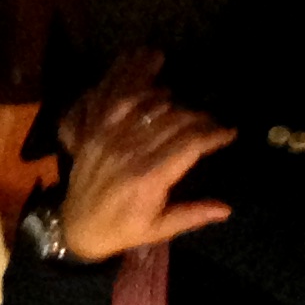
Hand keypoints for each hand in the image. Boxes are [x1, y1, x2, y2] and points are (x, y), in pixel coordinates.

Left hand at [55, 48, 232, 262]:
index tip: (229, 132)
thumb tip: (227, 209)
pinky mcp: (92, 132)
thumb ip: (192, 215)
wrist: (75, 229)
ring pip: (142, 102)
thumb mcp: (159, 229)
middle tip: (209, 120)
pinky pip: (111, 99)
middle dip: (197, 116)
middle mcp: (129, 153)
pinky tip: (146, 75)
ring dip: (165, 91)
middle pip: (172, 119)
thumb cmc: (122, 229)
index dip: (213, 134)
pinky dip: (128, 82)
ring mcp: (107, 139)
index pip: (190, 143)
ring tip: (181, 92)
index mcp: (149, 178)